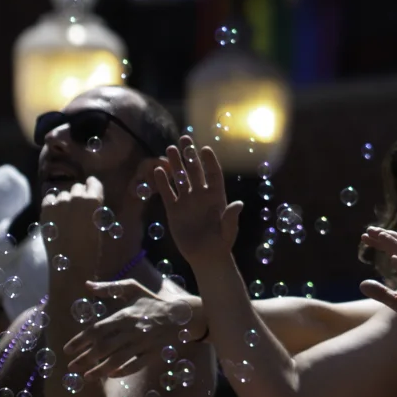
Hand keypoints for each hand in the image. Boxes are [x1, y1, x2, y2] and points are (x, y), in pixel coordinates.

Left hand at [42, 176, 106, 274]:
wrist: (72, 263)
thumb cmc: (91, 246)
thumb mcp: (98, 222)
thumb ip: (93, 207)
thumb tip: (87, 198)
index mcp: (94, 199)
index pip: (93, 182)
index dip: (91, 187)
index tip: (89, 191)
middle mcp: (77, 197)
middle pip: (77, 188)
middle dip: (77, 196)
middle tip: (77, 210)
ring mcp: (60, 202)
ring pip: (62, 194)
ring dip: (64, 201)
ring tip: (65, 216)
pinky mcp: (46, 209)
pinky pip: (49, 198)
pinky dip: (52, 204)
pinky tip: (54, 215)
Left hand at [62, 278, 205, 376]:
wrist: (181, 315)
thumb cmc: (152, 301)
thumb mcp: (132, 289)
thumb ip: (109, 288)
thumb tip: (87, 284)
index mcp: (124, 315)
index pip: (97, 330)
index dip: (80, 340)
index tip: (67, 350)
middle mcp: (131, 331)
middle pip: (103, 348)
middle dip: (85, 358)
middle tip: (71, 367)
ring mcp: (142, 344)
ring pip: (116, 360)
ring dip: (99, 370)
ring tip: (85, 377)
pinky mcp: (152, 354)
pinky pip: (135, 366)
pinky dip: (122, 372)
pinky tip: (110, 375)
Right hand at [154, 143, 241, 265]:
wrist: (206, 257)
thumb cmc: (221, 243)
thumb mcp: (229, 230)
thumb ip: (231, 217)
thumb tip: (239, 204)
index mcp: (217, 196)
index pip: (213, 174)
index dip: (209, 161)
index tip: (205, 149)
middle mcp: (201, 195)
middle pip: (195, 170)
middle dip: (189, 155)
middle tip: (184, 139)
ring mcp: (187, 201)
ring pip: (180, 178)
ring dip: (175, 164)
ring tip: (169, 149)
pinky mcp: (174, 210)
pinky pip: (168, 193)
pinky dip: (163, 183)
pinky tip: (157, 171)